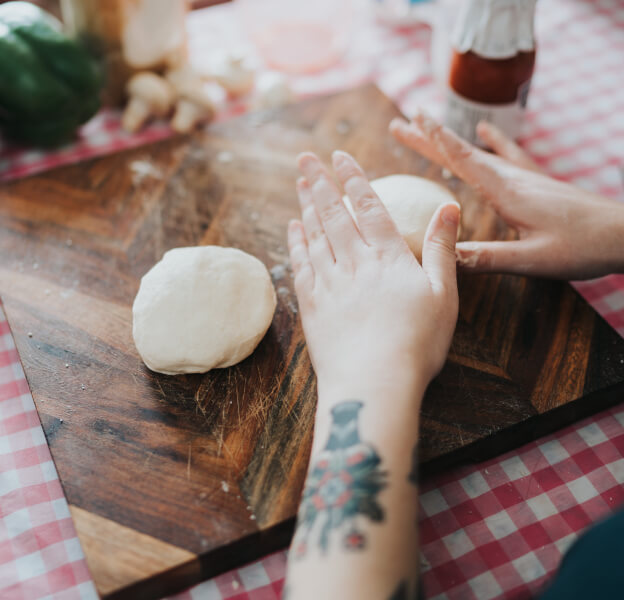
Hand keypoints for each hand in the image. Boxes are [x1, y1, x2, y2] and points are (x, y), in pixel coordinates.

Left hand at [287, 151, 460, 401]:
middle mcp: (354, 263)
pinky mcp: (312, 306)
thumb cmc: (417, 343)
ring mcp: (329, 284)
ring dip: (306, 206)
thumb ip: (441, 248)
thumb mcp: (443, 294)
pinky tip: (293, 229)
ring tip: (299, 183)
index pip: (368, 207)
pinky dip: (296, 244)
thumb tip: (448, 207)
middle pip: (333, 214)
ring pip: (315, 236)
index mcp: (388, 258)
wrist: (373, 382)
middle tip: (305, 158)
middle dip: (319, 182)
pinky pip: (300, 266)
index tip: (340, 157)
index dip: (353, 179)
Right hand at [391, 114, 623, 279]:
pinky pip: (507, 156)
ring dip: (449, 142)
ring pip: (478, 154)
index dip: (435, 140)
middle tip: (398, 124)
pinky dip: (492, 142)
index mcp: (507, 192)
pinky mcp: (537, 183)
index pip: (463, 159)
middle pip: (461, 152)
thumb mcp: (531, 261)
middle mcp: (513, 178)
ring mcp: (526, 178)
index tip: (412, 119)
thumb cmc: (582, 247)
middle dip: (427, 139)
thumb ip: (487, 258)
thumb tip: (443, 257)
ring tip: (426, 130)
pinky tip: (483, 132)